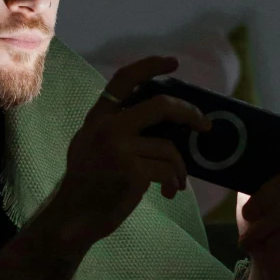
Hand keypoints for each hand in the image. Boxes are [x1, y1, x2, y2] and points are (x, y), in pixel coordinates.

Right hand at [46, 56, 209, 250]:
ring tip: (177, 181)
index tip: (173, 62)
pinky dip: (174, 182)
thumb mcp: (91, 144)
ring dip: (180, 168)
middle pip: (160, 106)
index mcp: (99, 117)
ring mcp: (119, 149)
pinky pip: (167, 171)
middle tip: (205, 125)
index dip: (150, 65)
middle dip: (189, 113)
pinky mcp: (132, 172)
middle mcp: (108, 128)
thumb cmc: (87, 183)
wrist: (74, 217)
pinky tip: (169, 193)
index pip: (124, 79)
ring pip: (169, 148)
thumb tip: (159, 120)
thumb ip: (116, 127)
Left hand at [235, 101, 279, 279]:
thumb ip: (247, 181)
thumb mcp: (248, 204)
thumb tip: (217, 155)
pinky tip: (265, 250)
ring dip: (263, 228)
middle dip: (264, 197)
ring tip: (247, 241)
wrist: (271, 274)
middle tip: (246, 215)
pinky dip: (275, 242)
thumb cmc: (261, 235)